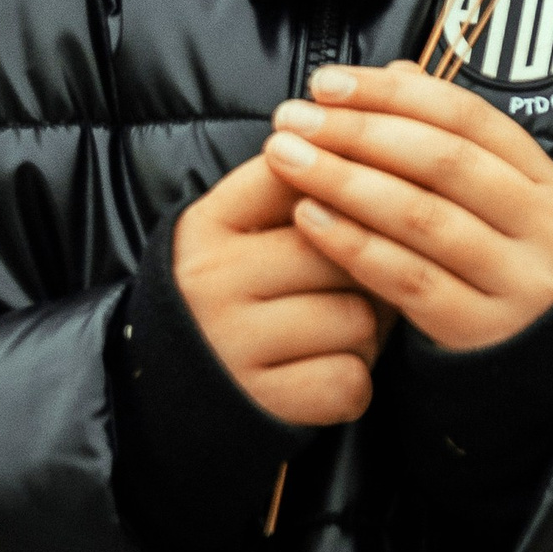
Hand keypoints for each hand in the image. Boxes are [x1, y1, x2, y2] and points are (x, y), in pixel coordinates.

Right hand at [172, 150, 391, 426]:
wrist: (175, 394)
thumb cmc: (234, 299)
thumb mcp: (238, 234)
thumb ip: (293, 191)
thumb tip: (377, 151)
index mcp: (209, 224)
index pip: (303, 179)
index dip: (350, 196)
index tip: (357, 214)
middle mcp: (212, 277)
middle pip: (343, 249)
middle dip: (368, 271)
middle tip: (358, 286)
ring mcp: (232, 341)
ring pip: (357, 318)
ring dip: (366, 333)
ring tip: (336, 334)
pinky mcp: (260, 400)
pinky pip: (348, 380)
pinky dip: (352, 382)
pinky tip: (323, 374)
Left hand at [263, 61, 552, 352]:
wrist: (527, 376)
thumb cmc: (491, 271)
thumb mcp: (487, 203)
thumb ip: (447, 140)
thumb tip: (397, 69)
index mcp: (547, 183)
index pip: (467, 117)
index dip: (393, 94)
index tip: (325, 84)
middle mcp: (546, 229)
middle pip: (443, 162)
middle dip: (358, 133)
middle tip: (291, 120)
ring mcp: (521, 283)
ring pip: (423, 217)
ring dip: (345, 181)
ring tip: (287, 161)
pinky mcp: (484, 332)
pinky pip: (409, 280)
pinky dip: (354, 244)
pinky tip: (307, 219)